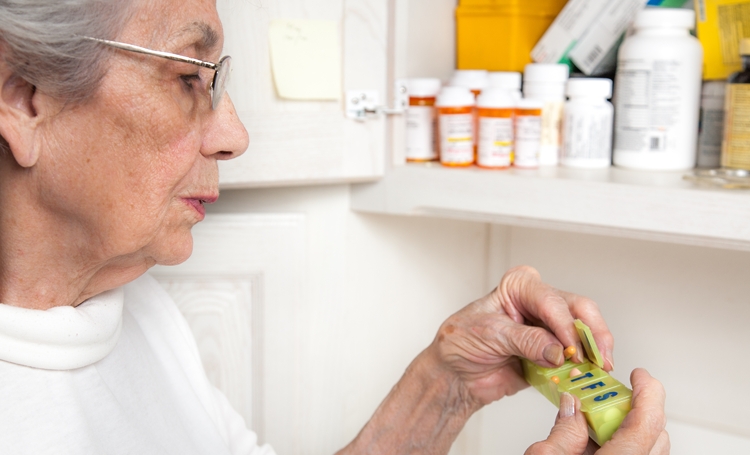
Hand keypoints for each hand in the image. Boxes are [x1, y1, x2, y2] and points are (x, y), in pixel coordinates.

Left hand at [429, 265, 614, 405]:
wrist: (455, 374)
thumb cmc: (461, 342)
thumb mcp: (490, 335)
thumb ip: (525, 341)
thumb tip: (557, 351)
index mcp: (519, 286)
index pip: (552, 301)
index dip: (566, 325)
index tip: (571, 349)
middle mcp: (538, 302)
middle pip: (580, 311)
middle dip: (592, 336)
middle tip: (599, 360)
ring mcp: (549, 328)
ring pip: (585, 334)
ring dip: (593, 355)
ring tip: (596, 373)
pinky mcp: (554, 352)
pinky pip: (578, 359)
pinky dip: (585, 370)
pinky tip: (588, 379)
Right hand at [525, 369, 668, 454]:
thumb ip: (563, 431)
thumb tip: (572, 406)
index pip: (647, 422)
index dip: (648, 392)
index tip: (639, 376)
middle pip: (654, 433)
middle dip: (636, 407)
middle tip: (610, 395)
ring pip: (647, 448)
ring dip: (627, 428)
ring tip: (597, 420)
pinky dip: (621, 444)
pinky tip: (594, 442)